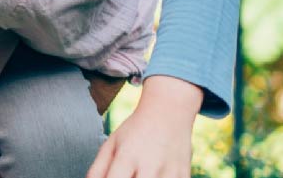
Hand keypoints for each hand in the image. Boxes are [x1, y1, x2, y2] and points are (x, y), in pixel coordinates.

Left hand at [85, 75, 199, 177]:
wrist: (169, 112)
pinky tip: (156, 172)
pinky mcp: (185, 176)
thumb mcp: (111, 144)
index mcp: (127, 157)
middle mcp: (150, 166)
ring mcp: (170, 173)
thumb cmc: (136, 131)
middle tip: (127, 173)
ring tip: (140, 172)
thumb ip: (97, 169)